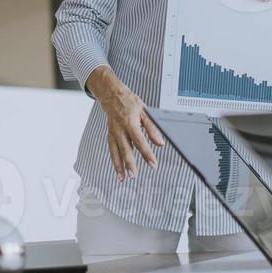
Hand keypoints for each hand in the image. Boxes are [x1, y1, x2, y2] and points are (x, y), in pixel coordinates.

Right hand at [87, 66, 164, 180]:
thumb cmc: (129, 102)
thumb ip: (152, 128)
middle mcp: (120, 129)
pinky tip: (118, 170)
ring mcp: (113, 133)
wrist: (111, 94)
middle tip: (134, 175)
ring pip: (115, 152)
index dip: (146, 153)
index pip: (140, 140)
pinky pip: (112, 150)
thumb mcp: (144, 111)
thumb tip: (160, 142)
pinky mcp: (110, 135)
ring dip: (119, 166)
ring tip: (124, 178)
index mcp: (130, 122)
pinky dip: (114, 161)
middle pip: (125, 148)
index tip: (153, 163)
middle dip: (129, 163)